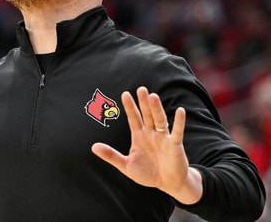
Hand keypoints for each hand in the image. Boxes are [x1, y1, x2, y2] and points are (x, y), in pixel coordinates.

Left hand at [91, 87, 202, 203]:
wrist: (167, 183)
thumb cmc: (147, 173)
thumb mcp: (126, 165)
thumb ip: (111, 155)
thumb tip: (93, 147)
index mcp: (139, 136)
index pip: (133, 118)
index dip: (130, 107)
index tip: (125, 93)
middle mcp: (151, 134)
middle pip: (147, 115)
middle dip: (143, 103)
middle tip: (141, 89)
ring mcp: (163, 138)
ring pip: (159, 120)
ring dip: (156, 109)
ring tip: (153, 96)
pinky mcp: (175, 145)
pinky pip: (177, 132)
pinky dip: (179, 122)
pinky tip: (180, 111)